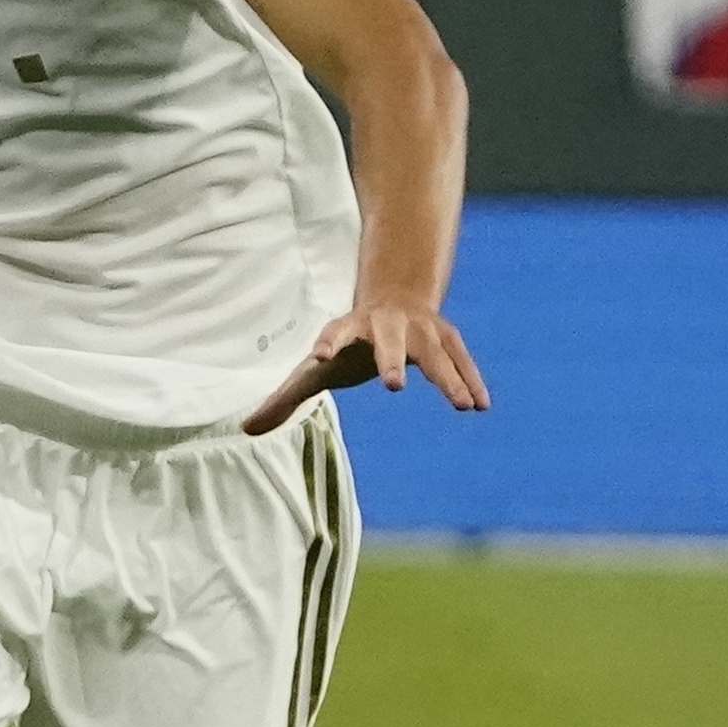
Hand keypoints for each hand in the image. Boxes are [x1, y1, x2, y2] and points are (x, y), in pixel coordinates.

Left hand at [240, 299, 490, 435]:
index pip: (333, 335)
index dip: (326, 343)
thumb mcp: (315, 369)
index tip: (318, 356)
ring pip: (436, 354)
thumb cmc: (347, 344)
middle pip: (390, 342)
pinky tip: (481, 406)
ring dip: (448, 379)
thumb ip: (285, 398)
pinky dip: (471, 380)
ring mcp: (420, 330)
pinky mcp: (445, 338)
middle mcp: (386, 326)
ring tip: (462, 408)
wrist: (392, 298)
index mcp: (348, 330)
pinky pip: (461, 360)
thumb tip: (246, 428)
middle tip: (392, 385)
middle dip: (391, 360)